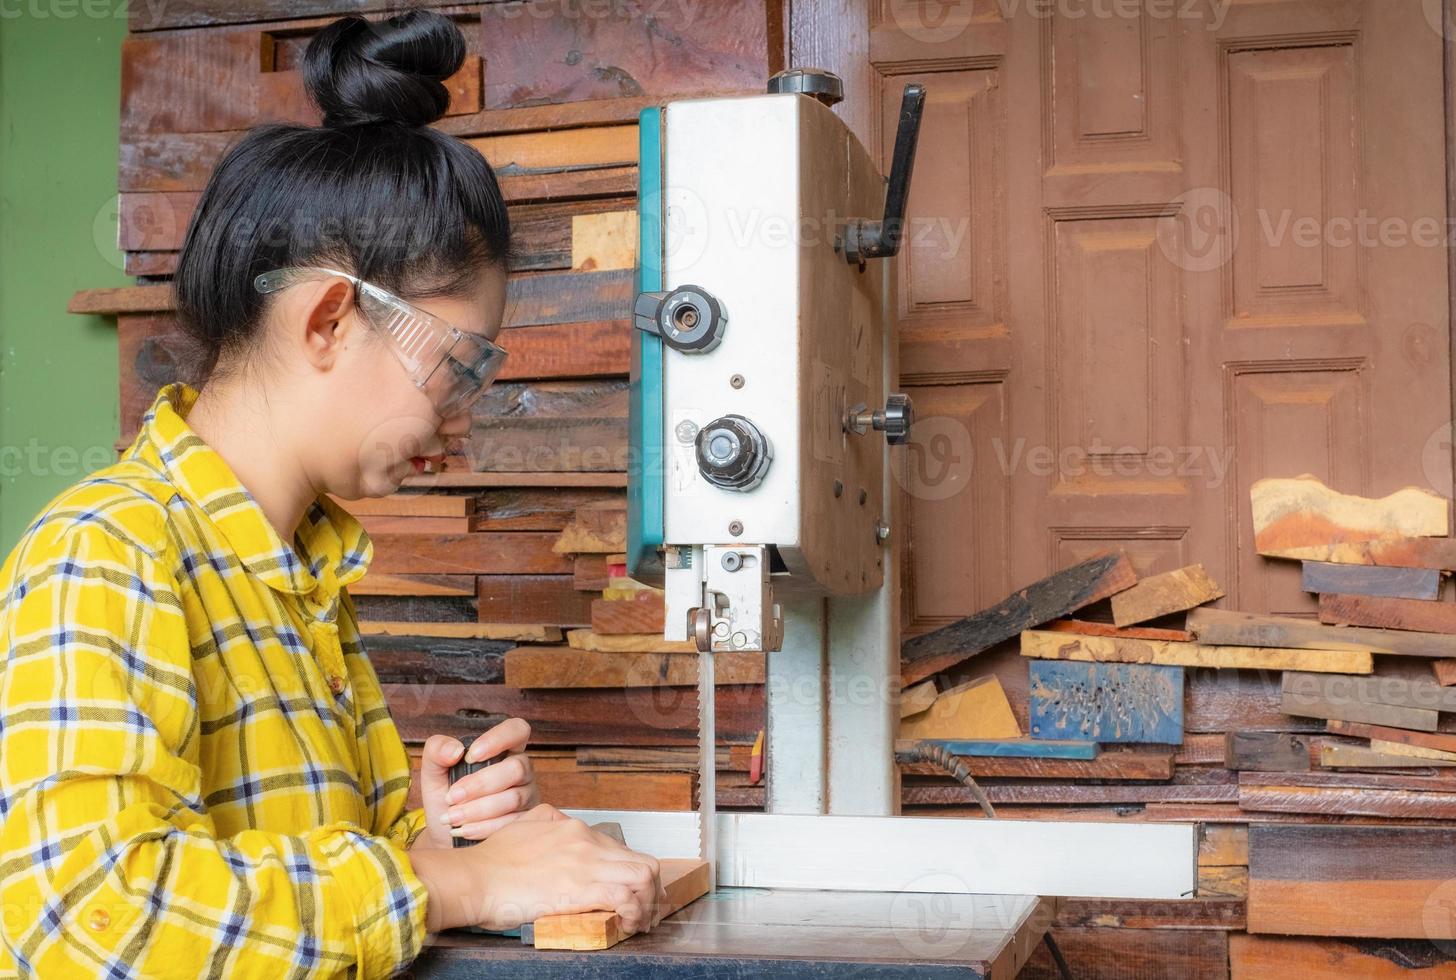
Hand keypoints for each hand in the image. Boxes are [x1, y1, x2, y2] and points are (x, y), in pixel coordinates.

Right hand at [410, 804, 666, 932]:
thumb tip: (557, 823)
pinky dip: (635, 912)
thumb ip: (545, 822)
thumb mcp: (522, 826)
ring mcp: (586, 862)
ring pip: (644, 875)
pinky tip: (628, 925)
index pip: (620, 850)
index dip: (631, 875)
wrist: (473, 878)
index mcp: (572, 828)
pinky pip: (628, 896)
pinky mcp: (583, 887)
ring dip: (648, 903)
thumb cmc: (489, 862)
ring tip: (640, 923)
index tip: (631, 894)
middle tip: (645, 913)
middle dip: (650, 891)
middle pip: (641, 861)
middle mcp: (585, 840)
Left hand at [415, 718, 538, 848]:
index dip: (499, 739)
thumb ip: (437, 750)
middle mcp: (521, 770)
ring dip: (478, 809)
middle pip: (516, 768)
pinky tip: (464, 830)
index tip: (470, 756)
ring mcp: (527, 796)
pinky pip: (513, 823)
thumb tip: (455, 750)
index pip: (516, 730)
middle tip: (451, 798)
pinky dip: (484, 827)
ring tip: (452, 818)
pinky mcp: (526, 822)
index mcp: (503, 750)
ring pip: (514, 798)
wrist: (446, 836)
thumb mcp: (433, 773)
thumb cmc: (445, 800)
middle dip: (480, 784)